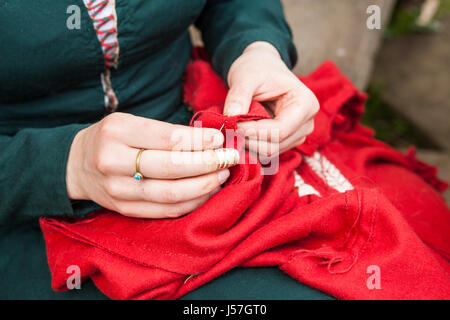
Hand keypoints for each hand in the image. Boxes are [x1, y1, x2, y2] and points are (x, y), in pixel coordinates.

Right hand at [66, 112, 235, 218]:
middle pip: (172, 168)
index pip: (168, 139)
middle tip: (231, 157)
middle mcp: (114, 162)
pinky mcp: (126, 210)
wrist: (77, 165)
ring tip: (223, 174)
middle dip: (209, 163)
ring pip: (172, 194)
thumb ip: (166, 131)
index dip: (199, 140)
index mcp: (117, 132)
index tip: (220, 138)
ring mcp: (119, 191)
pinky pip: (166, 210)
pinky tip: (208, 191)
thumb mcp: (131, 123)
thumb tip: (210, 140)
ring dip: (205, 185)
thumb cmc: (112, 139)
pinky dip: (192, 202)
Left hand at [224, 42, 318, 158]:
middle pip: (275, 145)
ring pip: (269, 152)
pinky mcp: (286, 142)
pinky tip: (239, 133)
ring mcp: (298, 135)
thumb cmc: (258, 69)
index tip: (231, 125)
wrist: (261, 69)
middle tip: (227, 128)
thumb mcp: (246, 76)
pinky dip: (250, 146)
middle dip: (249, 139)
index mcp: (306, 104)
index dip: (253, 132)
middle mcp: (307, 123)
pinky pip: (266, 152)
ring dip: (248, 144)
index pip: (279, 130)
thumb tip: (230, 117)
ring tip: (232, 128)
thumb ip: (238, 95)